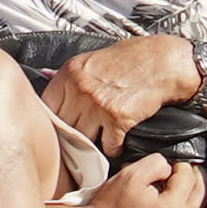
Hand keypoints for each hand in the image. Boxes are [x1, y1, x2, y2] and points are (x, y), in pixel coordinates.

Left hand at [40, 35, 199, 156]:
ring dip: (92, 145)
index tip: (57, 131)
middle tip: (78, 143)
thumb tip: (43, 76)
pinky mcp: (117, 119)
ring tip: (98, 142)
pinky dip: (114, 147)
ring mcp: (98, 105)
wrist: (163, 61)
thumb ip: (68, 75)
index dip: (51, 123)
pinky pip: (108, 146)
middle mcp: (80, 89)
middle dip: (70, 138)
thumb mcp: (92, 59)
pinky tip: (118, 139)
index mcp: (69, 74)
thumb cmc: (131, 59)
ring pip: (83, 140)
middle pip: (63, 127)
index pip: (46, 108)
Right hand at [81, 155, 205, 207]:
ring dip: (196, 201)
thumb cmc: (110, 207)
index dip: (181, 164)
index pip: (188, 178)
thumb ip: (157, 163)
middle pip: (199, 196)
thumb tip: (169, 167)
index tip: (172, 162)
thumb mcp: (131, 174)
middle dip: (192, 179)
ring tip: (183, 191)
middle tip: (180, 170)